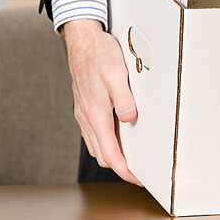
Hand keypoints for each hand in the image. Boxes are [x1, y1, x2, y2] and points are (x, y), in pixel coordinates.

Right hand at [60, 19, 141, 185]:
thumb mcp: (117, 73)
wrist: (81, 40)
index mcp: (96, 114)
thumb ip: (123, 98)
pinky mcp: (84, 107)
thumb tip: (129, 118)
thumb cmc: (99, 55)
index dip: (124, 170)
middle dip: (120, 167)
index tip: (137, 179)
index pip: (110, 153)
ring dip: (111, 156)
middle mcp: (87, 118)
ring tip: (130, 159)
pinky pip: (93, 134)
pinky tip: (115, 136)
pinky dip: (105, 142)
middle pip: (102, 155)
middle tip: (139, 172)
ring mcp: (84, 114)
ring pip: (96, 146)